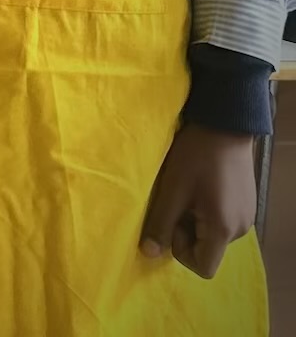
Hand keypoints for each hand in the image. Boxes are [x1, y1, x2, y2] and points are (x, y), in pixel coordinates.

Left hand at [139, 123, 256, 279]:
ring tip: (187, 190)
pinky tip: (199, 186)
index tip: (172, 220)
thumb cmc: (196, 157)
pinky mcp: (245, 205)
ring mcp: (246, 217)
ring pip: (212, 234)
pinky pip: (221, 221)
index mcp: (223, 230)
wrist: (225, 126)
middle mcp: (240, 230)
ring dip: (194, 219)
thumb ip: (160, 223)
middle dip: (185, 230)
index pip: (203, 267)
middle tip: (177, 200)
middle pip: (207, 249)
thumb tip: (148, 253)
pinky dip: (205, 211)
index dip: (181, 251)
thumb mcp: (172, 189)